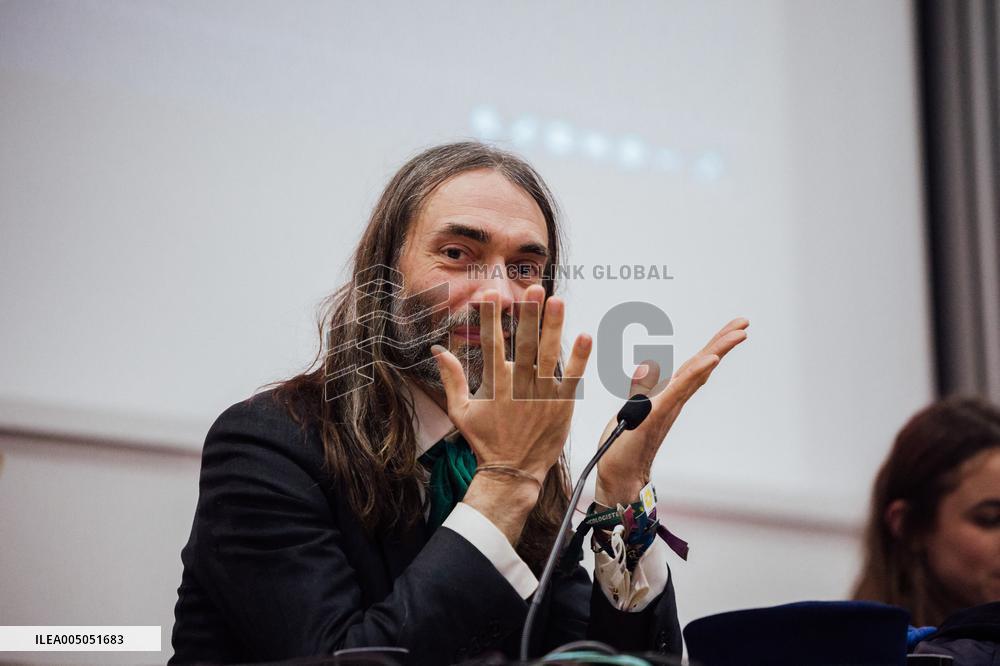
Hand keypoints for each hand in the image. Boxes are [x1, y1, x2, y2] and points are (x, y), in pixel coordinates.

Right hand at [431, 285, 591, 541]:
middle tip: (534, 288)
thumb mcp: (460, 412)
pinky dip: (579, 357)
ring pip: (548, 353)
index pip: (491, 343)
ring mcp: (542, 394)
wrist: (513, 472)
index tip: (490, 294)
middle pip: (523, 342)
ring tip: (558, 301)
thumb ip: (452, 379)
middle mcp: (518, 385)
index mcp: (494, 384)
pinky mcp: (562, 404)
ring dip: (553, 326)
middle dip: (528, 314)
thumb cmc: (486, 442)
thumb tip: (438, 350)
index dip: (491, 317)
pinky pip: (572, 376)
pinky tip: (585, 335)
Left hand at [595, 317, 748, 505]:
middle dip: (722, 342)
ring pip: (696, 373)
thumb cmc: (625, 445)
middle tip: (744, 323)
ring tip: (738, 334)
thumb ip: (642, 390)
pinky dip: (696, 373)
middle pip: (702, 365)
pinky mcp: (657, 414)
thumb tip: (646, 369)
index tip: (733, 329)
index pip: (694, 365)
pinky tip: (711, 359)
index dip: (713, 345)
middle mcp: (674, 399)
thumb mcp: (632, 408)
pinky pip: (679, 390)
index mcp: (669, 395)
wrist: (619, 476)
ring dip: (717, 351)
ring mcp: (668, 406)